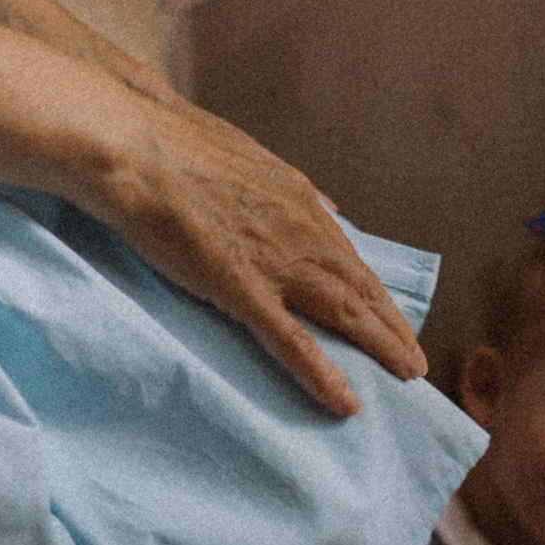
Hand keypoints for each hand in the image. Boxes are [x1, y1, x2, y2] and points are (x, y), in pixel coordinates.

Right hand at [85, 93, 425, 417]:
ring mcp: (274, 259)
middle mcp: (299, 228)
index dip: (373, 293)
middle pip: (359, 288)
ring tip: (406, 378)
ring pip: (343, 312)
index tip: (391, 319)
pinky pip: (291, 341)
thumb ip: (283, 188)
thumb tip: (325, 206)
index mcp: (296, 197)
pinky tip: (345, 401)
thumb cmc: (169, 144)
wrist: (130, 143)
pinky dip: (322, 373)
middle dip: (392, 327)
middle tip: (414, 363)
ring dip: (379, 347)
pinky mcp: (241, 286)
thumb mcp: (243, 156)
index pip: (348, 256)